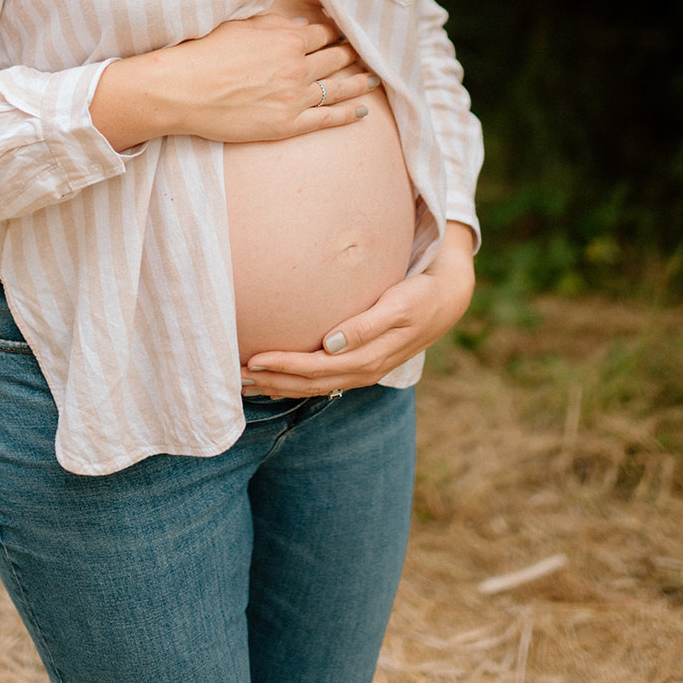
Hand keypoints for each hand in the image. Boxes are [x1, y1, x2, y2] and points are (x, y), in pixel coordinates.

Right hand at [91, 12, 374, 150]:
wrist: (183, 90)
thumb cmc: (205, 53)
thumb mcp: (241, 26)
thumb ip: (275, 24)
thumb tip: (302, 26)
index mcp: (286, 38)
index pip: (322, 33)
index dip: (336, 32)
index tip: (346, 33)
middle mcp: (297, 66)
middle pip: (335, 58)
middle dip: (352, 54)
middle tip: (367, 53)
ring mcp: (295, 97)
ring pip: (338, 87)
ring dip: (359, 81)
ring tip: (374, 78)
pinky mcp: (288, 124)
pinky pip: (326, 119)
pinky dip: (347, 114)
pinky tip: (362, 111)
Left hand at [240, 221, 475, 396]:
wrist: (448, 299)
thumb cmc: (420, 296)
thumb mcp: (397, 306)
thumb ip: (365, 326)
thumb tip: (331, 343)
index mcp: (368, 358)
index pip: (316, 367)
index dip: (284, 366)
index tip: (253, 360)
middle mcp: (362, 370)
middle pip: (309, 383)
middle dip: (272, 382)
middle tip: (234, 377)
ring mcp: (362, 370)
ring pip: (314, 385)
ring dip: (279, 385)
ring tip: (245, 383)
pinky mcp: (361, 363)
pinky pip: (323, 378)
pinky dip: (296, 380)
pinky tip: (277, 378)